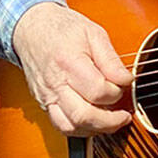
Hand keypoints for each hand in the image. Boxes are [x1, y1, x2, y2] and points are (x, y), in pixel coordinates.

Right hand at [11, 1, 133, 135]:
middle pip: (82, 115)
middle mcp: (55, 84)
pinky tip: (94, 122)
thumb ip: (110, 60)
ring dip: (94, 129)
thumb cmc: (63, 29)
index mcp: (69, 63)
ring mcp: (47, 96)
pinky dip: (79, 129)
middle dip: (109, 121)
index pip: (97, 91)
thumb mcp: (94, 34)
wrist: (31, 28)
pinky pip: (60, 124)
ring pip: (69, 126)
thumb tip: (126, 79)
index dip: (116, 92)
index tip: (125, 84)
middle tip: (125, 116)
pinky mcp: (43, 103)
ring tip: (113, 121)